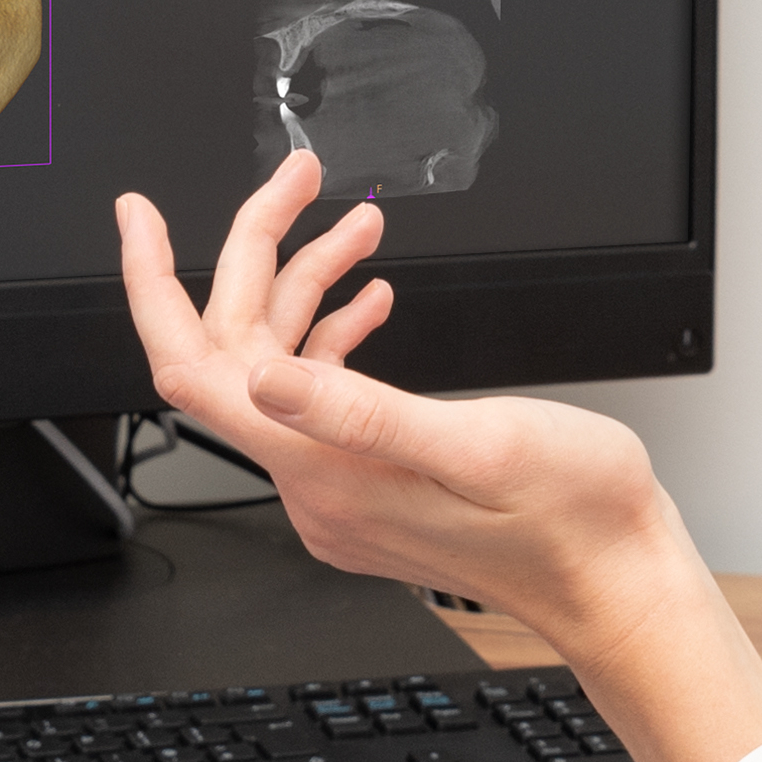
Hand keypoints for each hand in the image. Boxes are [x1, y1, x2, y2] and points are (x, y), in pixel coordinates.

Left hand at [117, 156, 761, 761]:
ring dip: (311, 285)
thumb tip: (263, 379)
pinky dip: (337, 338)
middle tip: (303, 179)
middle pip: (238, 351)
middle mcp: (317, 485)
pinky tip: (375, 303)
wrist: (618, 583)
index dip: (153, 285)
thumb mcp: (478, 443)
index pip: (193, 372)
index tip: (143, 215)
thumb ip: (361, 412)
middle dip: (261, 251)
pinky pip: (322, 400)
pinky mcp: (371, 487)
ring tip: (360, 224)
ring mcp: (341, 490)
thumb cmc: (572, 516)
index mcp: (328, 470)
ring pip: (282, 368)